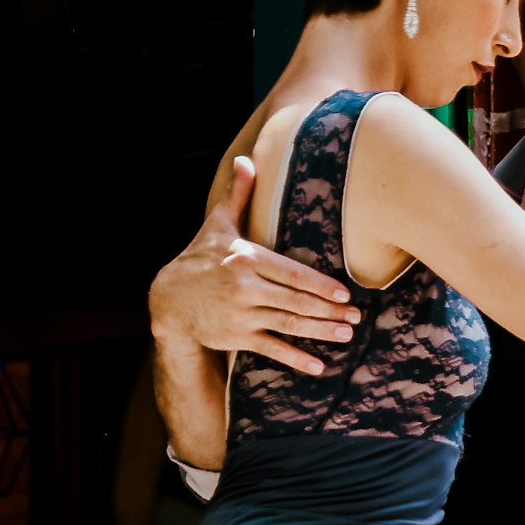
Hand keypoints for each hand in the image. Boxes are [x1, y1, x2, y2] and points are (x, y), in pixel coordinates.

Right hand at [149, 158, 352, 372]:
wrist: (169, 299)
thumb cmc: (200, 258)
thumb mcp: (217, 224)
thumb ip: (238, 194)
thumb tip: (245, 158)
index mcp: (245, 257)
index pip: (291, 272)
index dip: (319, 284)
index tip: (344, 293)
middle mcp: (244, 287)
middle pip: (294, 300)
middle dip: (328, 310)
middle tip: (355, 316)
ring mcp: (240, 314)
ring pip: (288, 324)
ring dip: (320, 331)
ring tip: (346, 334)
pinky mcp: (236, 337)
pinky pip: (271, 349)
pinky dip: (295, 358)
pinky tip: (318, 366)